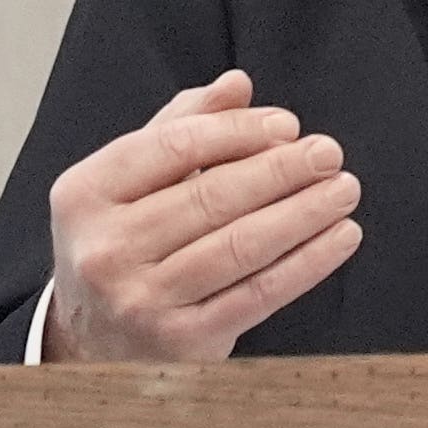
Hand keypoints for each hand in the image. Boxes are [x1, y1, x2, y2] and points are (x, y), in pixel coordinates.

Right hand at [44, 70, 363, 362]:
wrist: (93, 339)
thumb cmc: (121, 245)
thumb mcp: (129, 181)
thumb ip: (180, 127)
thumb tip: (236, 85)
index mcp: (84, 193)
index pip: (173, 147)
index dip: (238, 132)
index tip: (288, 125)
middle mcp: (106, 249)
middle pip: (212, 197)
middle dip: (281, 170)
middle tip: (328, 153)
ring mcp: (141, 300)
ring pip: (240, 245)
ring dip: (303, 213)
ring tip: (343, 191)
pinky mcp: (181, 342)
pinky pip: (258, 294)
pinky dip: (307, 263)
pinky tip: (339, 238)